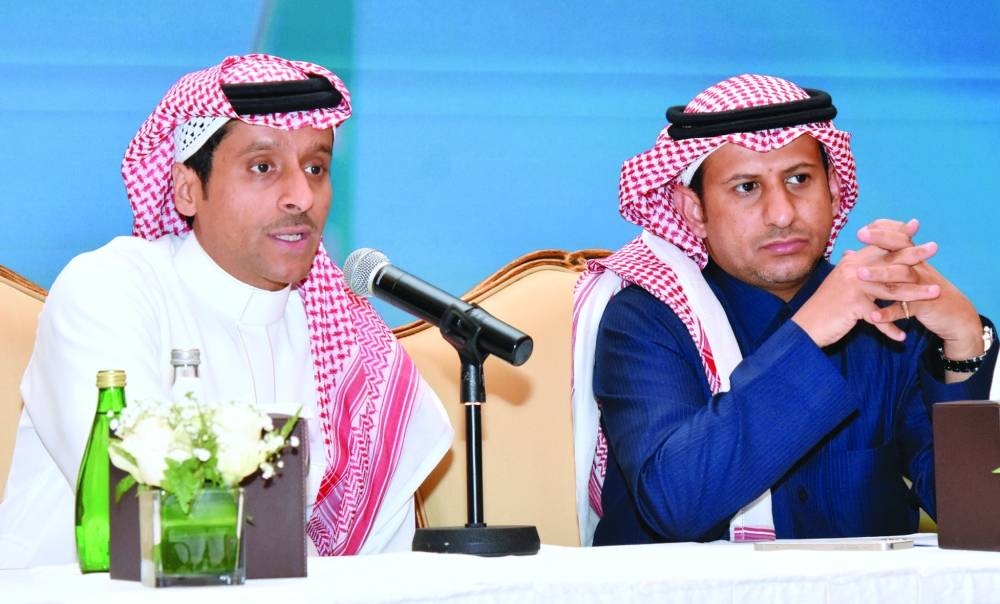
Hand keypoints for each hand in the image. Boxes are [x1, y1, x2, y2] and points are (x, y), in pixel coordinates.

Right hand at [792, 235, 938, 347]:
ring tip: (936, 293)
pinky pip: (878, 318)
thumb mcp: (838, 284)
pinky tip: (902, 337)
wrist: (804, 327)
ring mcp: (853, 288)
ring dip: (916, 293)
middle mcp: (852, 271)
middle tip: (934, 248)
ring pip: (891, 288)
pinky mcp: (853, 307)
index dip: (895, 234)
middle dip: (913, 254)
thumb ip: (850, 270)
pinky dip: (890, 329)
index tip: (914, 225)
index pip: (876, 245)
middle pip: (888, 260)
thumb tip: (854, 255)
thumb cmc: (823, 307)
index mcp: (850, 264)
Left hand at [857, 219, 983, 360]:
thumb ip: (882, 261)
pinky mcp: (925, 306)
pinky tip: (873, 316)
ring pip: (902, 277)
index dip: (883, 230)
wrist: (955, 315)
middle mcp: (919, 268)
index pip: (899, 238)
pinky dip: (889, 313)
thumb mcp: (907, 273)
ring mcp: (923, 287)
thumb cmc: (925, 292)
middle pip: (900, 250)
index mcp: (915, 259)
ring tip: (859, 273)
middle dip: (881, 241)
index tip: (862, 225)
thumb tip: (849, 252)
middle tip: (859, 235)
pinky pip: (905, 309)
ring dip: (880, 275)